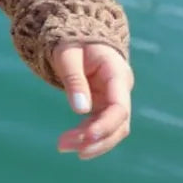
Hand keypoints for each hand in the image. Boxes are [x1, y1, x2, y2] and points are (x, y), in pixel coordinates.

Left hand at [52, 42, 133, 159]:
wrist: (77, 36)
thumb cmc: (72, 41)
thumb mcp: (67, 54)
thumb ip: (74, 79)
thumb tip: (80, 110)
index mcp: (116, 73)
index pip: (119, 106)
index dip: (106, 125)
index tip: (86, 136)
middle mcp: (120, 89)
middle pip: (118, 124)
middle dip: (94, 139)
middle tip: (63, 145)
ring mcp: (114, 99)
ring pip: (112, 129)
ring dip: (90, 142)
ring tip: (62, 147)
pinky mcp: (104, 104)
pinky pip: (101, 126)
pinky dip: (87, 136)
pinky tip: (71, 143)